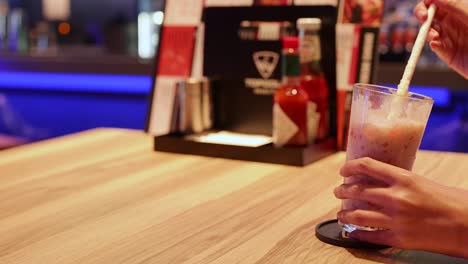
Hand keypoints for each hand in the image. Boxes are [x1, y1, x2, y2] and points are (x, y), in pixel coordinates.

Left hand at [334, 158, 467, 257]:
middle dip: (342, 191)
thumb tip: (377, 182)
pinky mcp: (399, 239)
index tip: (343, 171)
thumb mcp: (422, 183)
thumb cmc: (450, 202)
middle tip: (338, 191)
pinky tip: (352, 231)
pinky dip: (356, 233)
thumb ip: (399, 182)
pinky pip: (369, 236)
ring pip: (357, 215)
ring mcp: (396, 219)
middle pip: (357, 191)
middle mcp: (397, 198)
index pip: (368, 166)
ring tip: (341, 213)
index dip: (351, 167)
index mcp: (404, 179)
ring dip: (344, 213)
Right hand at [414, 0, 467, 78]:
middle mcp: (452, 22)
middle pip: (429, 14)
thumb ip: (453, 4)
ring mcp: (449, 37)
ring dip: (426, 31)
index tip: (427, 4)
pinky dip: (433, 44)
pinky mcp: (447, 53)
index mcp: (459, 9)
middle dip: (422, 14)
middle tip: (423, 18)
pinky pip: (434, 46)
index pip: (437, 2)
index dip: (428, 2)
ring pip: (429, 30)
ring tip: (433, 35)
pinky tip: (437, 44)